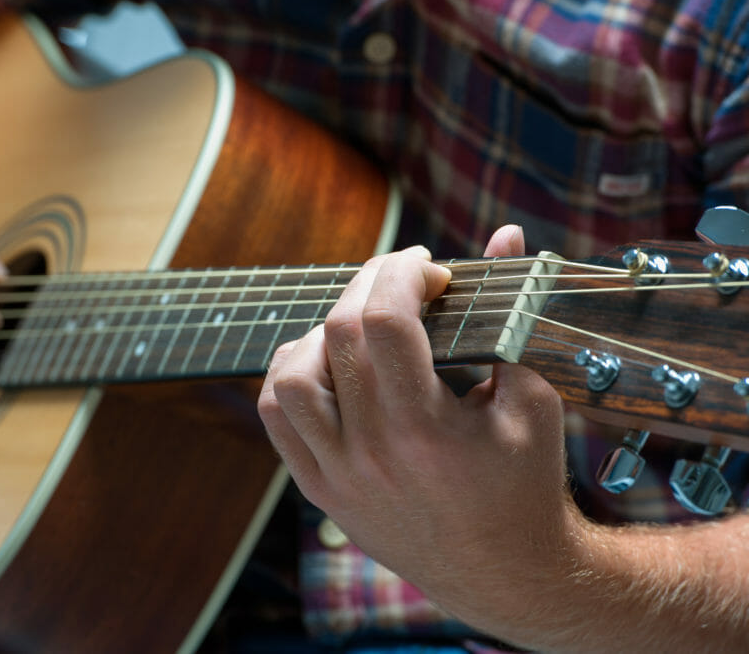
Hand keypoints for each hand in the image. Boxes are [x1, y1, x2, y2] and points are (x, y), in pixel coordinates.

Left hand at [258, 225, 582, 628]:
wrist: (505, 576)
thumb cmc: (527, 485)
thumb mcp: (535, 398)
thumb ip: (512, 313)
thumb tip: (505, 235)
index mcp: (426, 432)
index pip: (385, 321)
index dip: (402, 272)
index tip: (430, 268)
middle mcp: (371, 454)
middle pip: (339, 336)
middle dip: (370, 284)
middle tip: (401, 278)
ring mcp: (337, 476)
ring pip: (290, 377)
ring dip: (322, 332)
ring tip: (362, 325)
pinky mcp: (320, 491)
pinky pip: (276, 418)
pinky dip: (291, 376)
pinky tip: (326, 361)